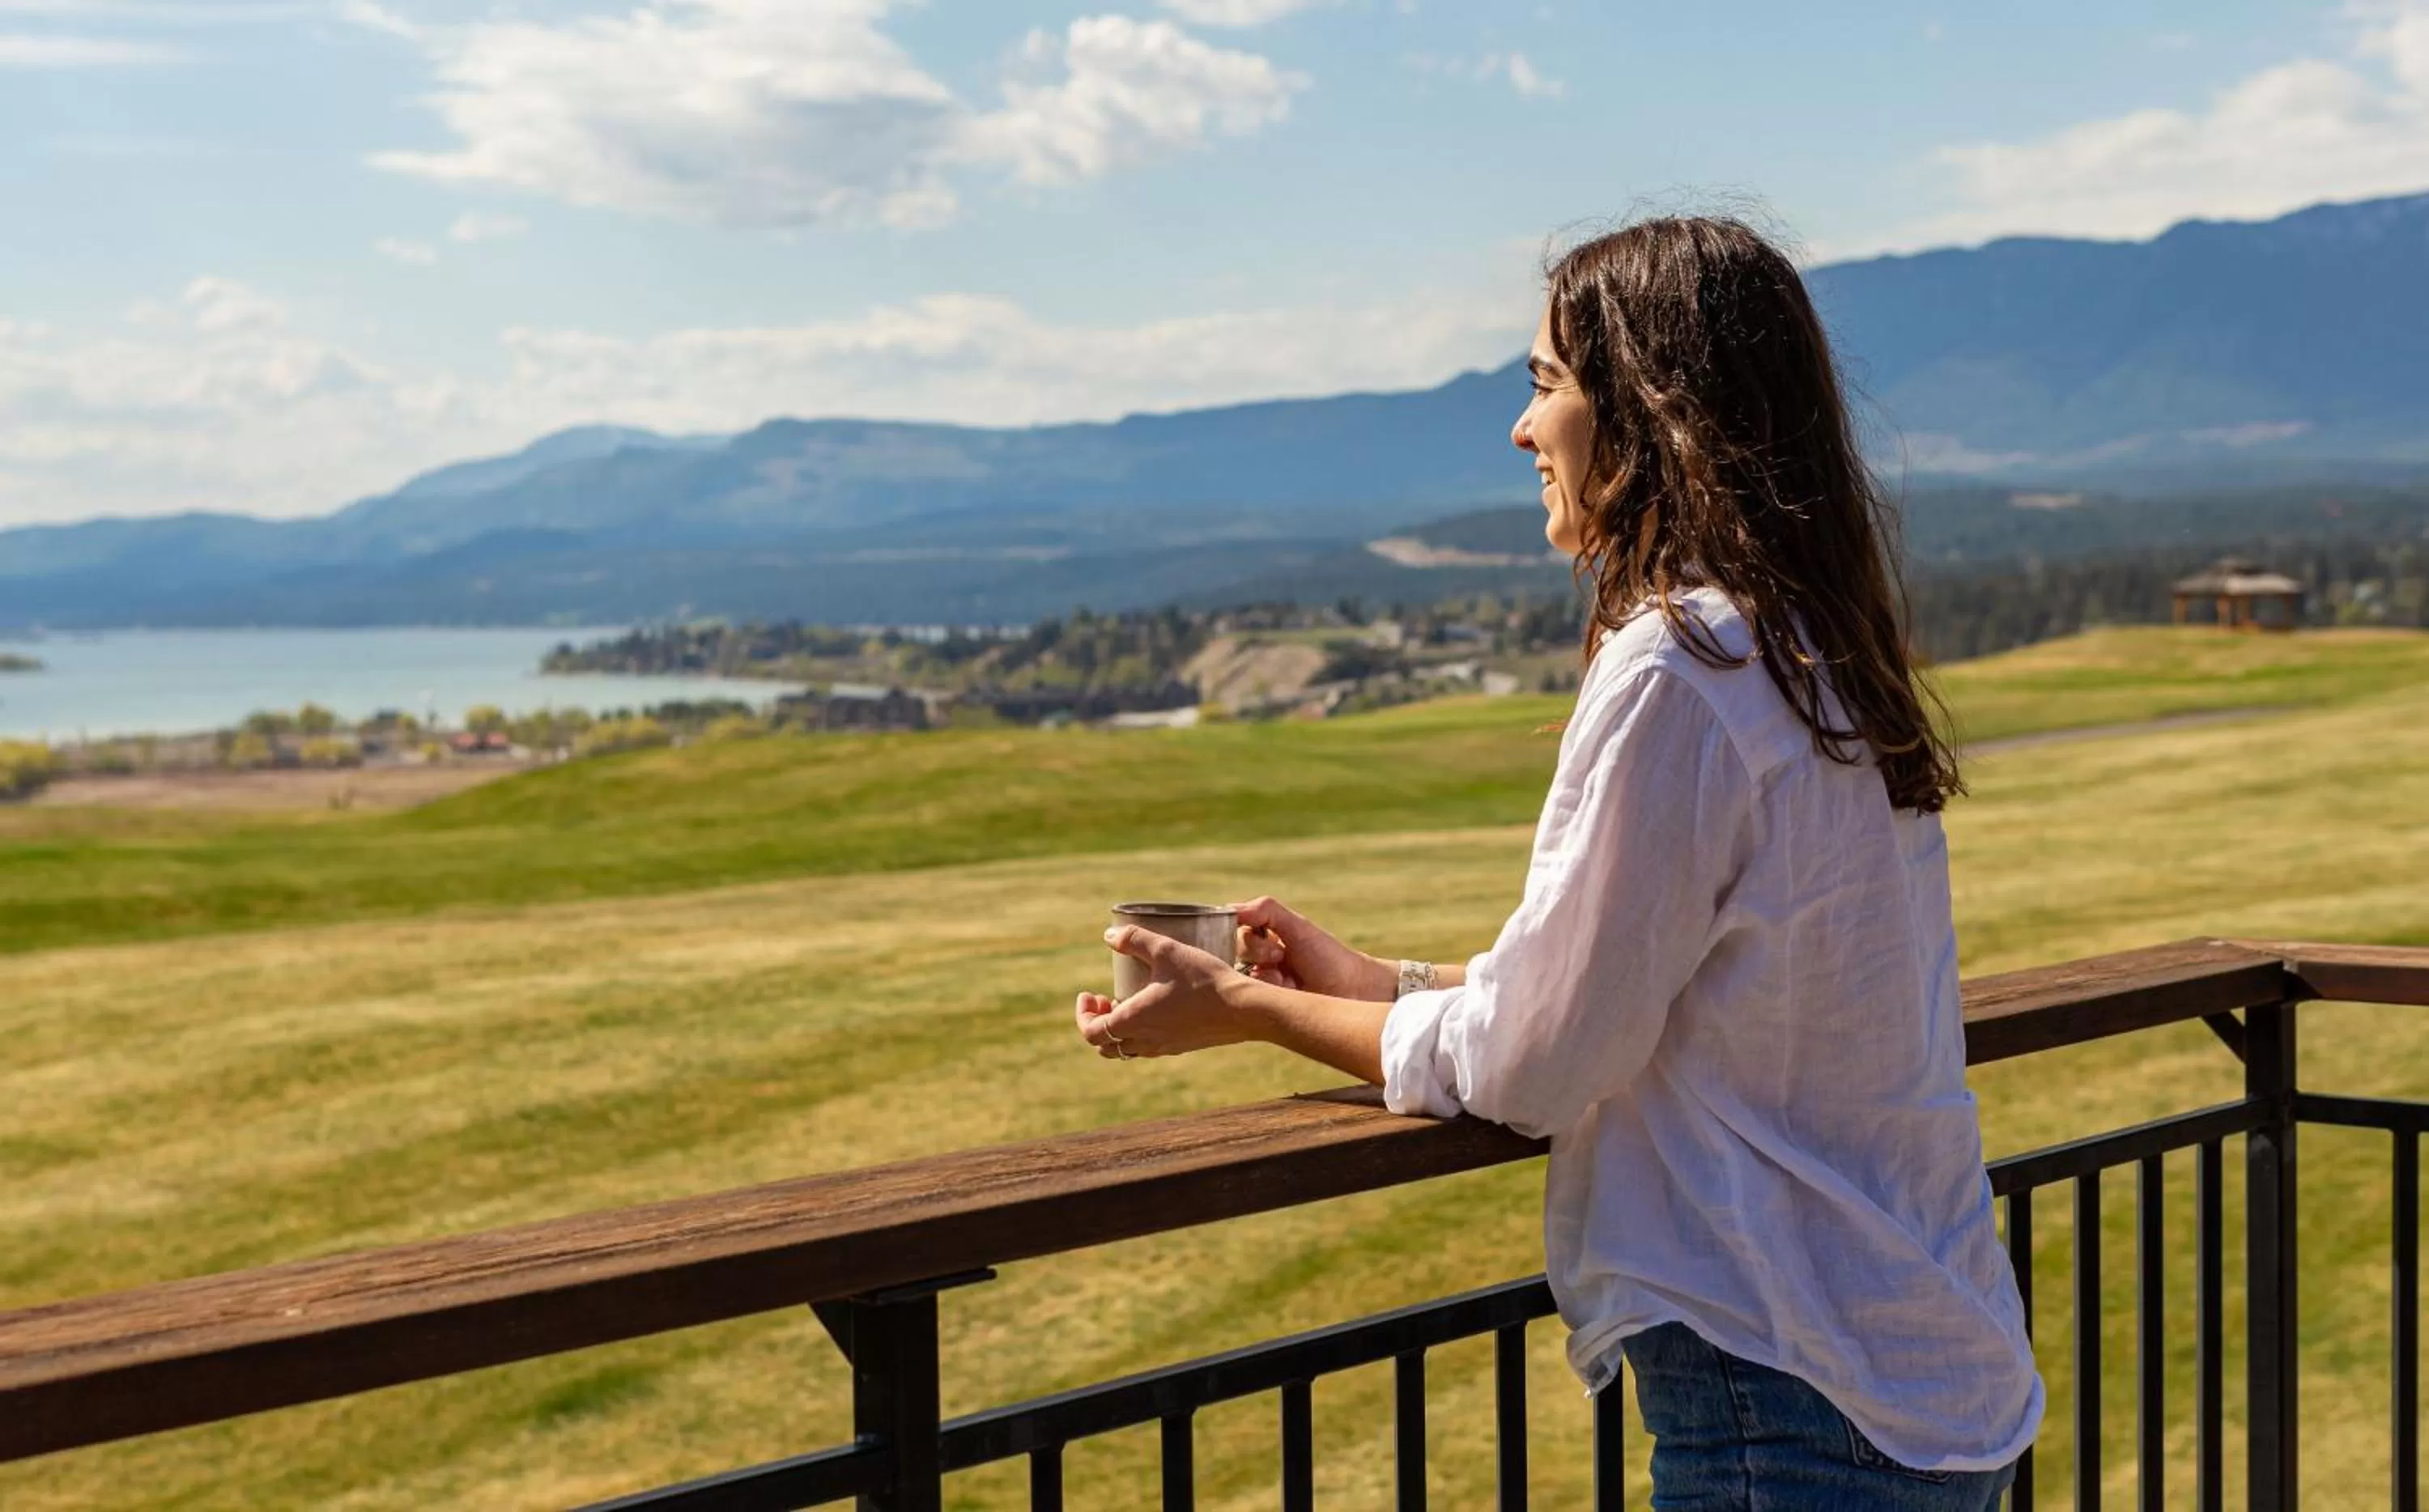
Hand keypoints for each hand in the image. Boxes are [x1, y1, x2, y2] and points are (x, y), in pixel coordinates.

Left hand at [1077, 925, 1263, 1060]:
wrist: (1245, 1009)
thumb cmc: (1204, 980)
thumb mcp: (1167, 950)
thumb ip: (1134, 939)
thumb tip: (1109, 935)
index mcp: (1134, 1021)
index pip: (1091, 1032)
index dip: (1083, 1014)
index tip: (1089, 993)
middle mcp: (1145, 1040)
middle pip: (1105, 1046)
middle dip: (1096, 1022)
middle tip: (1103, 997)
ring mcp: (1164, 1047)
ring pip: (1126, 1049)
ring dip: (1117, 1028)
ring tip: (1126, 1000)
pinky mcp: (1181, 1046)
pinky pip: (1148, 1047)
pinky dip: (1139, 1032)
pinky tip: (1155, 1006)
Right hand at [1232, 896, 1395, 1001]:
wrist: (1353, 991)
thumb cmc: (1328, 956)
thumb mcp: (1297, 926)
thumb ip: (1266, 910)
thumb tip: (1231, 909)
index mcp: (1266, 935)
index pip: (1235, 925)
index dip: (1243, 928)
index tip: (1264, 932)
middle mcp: (1260, 957)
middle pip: (1233, 947)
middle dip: (1255, 950)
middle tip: (1280, 955)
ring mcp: (1262, 982)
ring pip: (1238, 973)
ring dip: (1263, 973)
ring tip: (1288, 977)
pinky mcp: (1266, 1006)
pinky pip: (1249, 996)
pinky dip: (1267, 990)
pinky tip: (1288, 991)